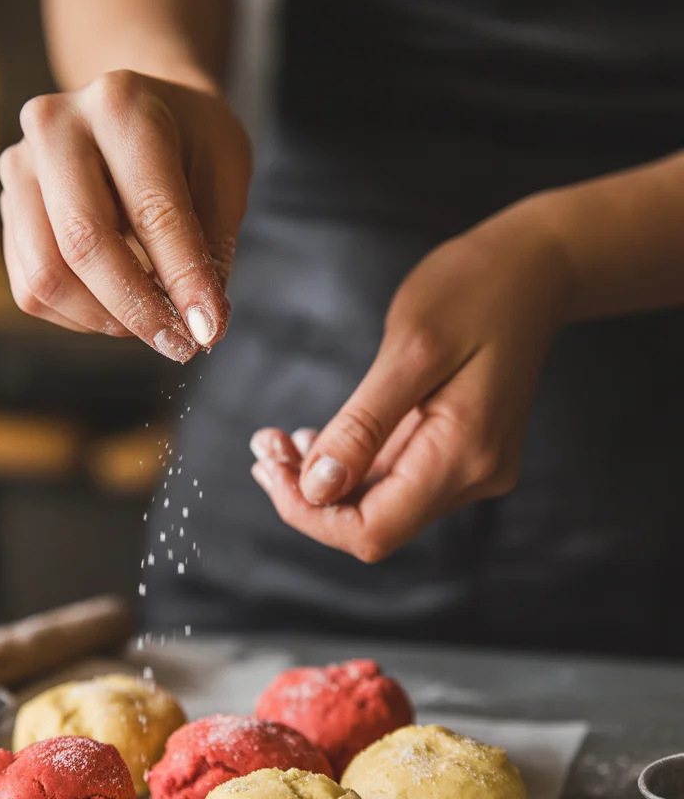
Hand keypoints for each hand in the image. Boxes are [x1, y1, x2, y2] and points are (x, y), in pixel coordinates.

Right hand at [0, 70, 251, 360]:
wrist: (135, 114)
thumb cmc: (188, 145)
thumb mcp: (223, 176)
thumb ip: (211, 249)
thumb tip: (204, 327)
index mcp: (120, 105)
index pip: (152, 210)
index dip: (183, 280)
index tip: (208, 330)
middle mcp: (54, 127)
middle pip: (84, 243)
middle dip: (138, 310)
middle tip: (180, 344)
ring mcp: (19, 168)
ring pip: (48, 277)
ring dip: (105, 318)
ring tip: (151, 320)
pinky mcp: (6, 211)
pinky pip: (32, 290)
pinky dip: (80, 316)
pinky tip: (116, 305)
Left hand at [250, 201, 572, 561]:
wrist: (534, 268)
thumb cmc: (474, 291)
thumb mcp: (409, 350)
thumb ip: (362, 426)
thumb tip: (318, 490)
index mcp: (463, 455)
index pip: (373, 530)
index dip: (310, 515)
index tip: (268, 468)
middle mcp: (473, 476)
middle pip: (374, 525)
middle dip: (308, 496)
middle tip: (264, 446)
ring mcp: (470, 469)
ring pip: (380, 506)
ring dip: (323, 483)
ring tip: (280, 441)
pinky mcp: (461, 454)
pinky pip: (395, 479)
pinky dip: (350, 467)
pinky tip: (317, 440)